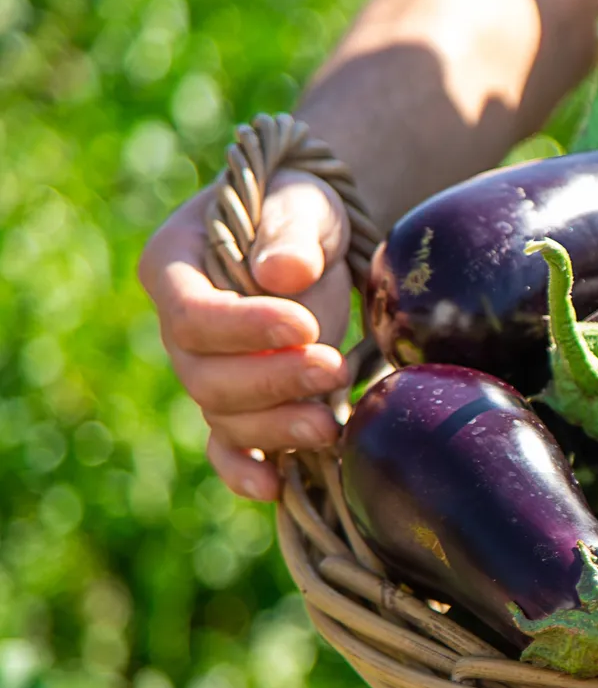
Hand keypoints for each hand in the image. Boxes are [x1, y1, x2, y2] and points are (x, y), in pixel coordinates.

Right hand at [138, 172, 353, 500]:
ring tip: (332, 424)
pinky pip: (231, 447)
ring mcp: (208, 372)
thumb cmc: (300, 206)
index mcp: (173, 268)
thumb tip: (283, 273)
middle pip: (206, 377)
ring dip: (278, 426)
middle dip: (271, 382)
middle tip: (333, 369)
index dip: (245, 329)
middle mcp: (179, 330)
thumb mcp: (301, 199)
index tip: (304, 325)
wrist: (317, 236)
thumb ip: (292, 230)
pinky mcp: (243, 404)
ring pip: (225, 418)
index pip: (192, 315)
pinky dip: (249, 470)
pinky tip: (276, 488)